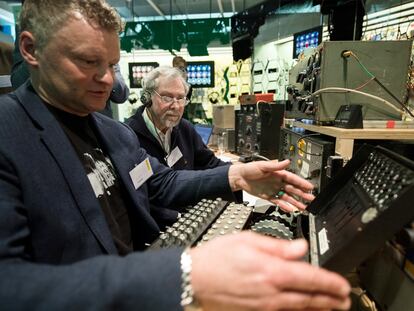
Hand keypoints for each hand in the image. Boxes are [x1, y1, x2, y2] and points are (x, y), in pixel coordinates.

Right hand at [190, 232, 350, 310]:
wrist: (194, 279)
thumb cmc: (217, 257)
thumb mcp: (248, 240)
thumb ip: (278, 246)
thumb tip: (301, 247)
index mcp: (272, 271)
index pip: (311, 278)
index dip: (331, 283)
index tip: (343, 284)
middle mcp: (271, 292)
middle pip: (309, 298)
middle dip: (331, 299)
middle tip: (345, 299)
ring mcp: (264, 307)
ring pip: (299, 310)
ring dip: (319, 309)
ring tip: (333, 307)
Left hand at [228, 159, 314, 210]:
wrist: (239, 177)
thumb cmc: (249, 168)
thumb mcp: (262, 165)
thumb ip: (275, 166)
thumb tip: (286, 162)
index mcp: (278, 173)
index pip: (293, 179)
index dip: (302, 183)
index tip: (310, 187)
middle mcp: (278, 182)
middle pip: (293, 189)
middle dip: (302, 194)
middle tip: (311, 199)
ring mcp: (274, 190)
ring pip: (288, 197)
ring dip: (296, 202)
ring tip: (304, 207)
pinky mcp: (268, 196)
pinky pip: (278, 202)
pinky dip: (284, 206)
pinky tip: (290, 209)